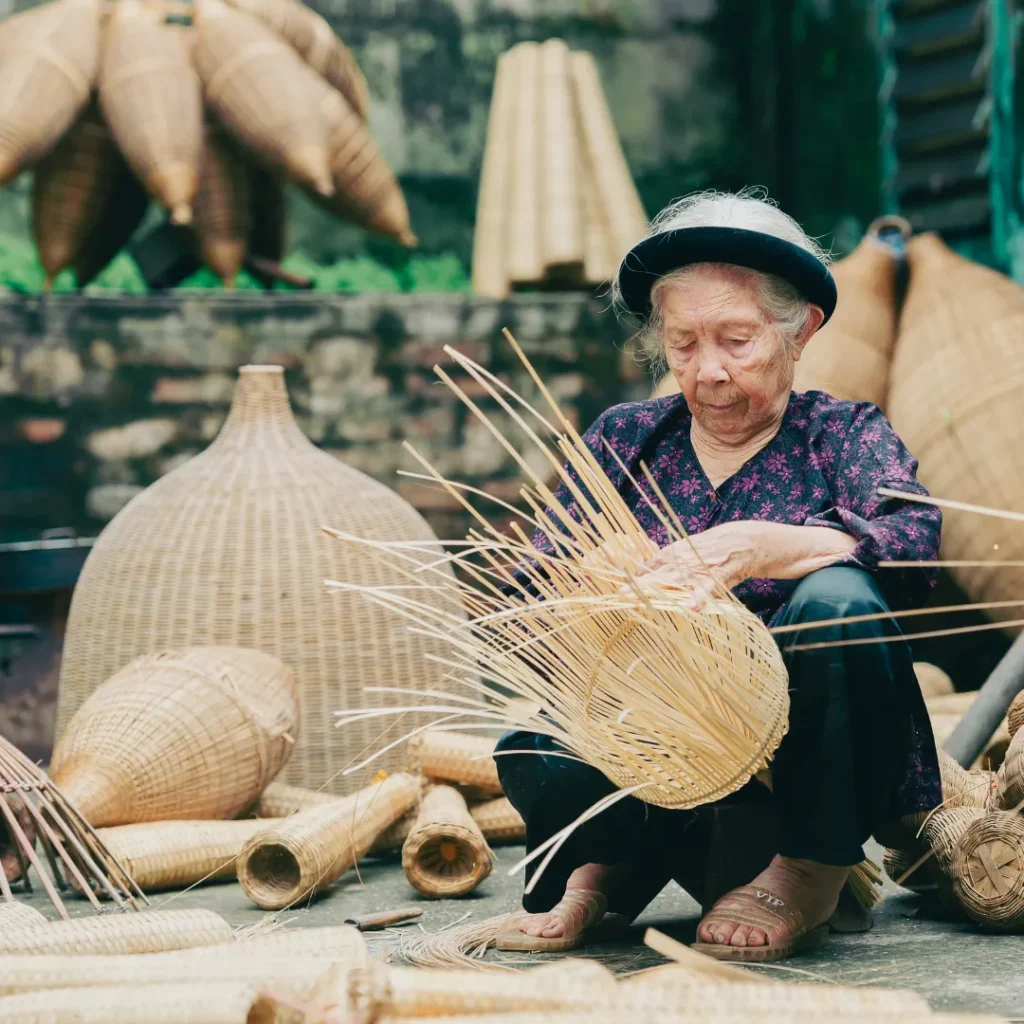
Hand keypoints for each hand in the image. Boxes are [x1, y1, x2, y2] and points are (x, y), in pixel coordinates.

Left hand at [630, 521, 764, 608]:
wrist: (738, 543)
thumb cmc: (707, 549)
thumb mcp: (684, 550)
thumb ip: (666, 561)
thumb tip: (645, 570)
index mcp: (672, 553)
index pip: (648, 565)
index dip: (636, 577)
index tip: (622, 589)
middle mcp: (680, 561)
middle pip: (656, 575)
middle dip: (638, 585)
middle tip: (621, 594)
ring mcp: (696, 570)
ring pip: (675, 582)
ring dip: (660, 592)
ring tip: (644, 601)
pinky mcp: (714, 578)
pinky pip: (705, 590)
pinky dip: (699, 598)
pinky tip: (692, 608)